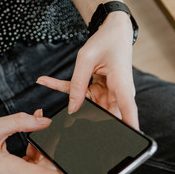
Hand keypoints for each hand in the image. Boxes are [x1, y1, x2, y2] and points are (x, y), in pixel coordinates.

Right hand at [0, 110, 71, 173]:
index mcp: (10, 170)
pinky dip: (36, 154)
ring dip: (42, 148)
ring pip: (42, 166)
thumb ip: (21, 121)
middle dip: (50, 144)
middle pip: (46, 165)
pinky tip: (31, 140)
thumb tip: (46, 121)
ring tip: (35, 126)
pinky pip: (36, 168)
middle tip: (45, 123)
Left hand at [37, 12, 138, 128]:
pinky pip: (82, 94)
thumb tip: (72, 109)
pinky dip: (64, 87)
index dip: (129, 128)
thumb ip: (78, 85)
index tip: (128, 141)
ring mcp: (110, 93)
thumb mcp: (86, 59)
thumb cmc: (105, 42)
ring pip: (89, 106)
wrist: (113, 32)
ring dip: (71, 97)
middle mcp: (118, 93)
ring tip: (47, 80)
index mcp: (121, 84)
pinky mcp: (101, 91)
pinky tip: (45, 80)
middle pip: (102, 114)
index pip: (128, 110)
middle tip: (65, 111)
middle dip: (83, 114)